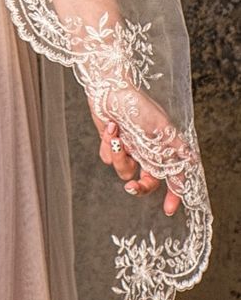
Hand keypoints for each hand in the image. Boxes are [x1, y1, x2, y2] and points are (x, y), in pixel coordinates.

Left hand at [88, 101, 183, 216]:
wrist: (108, 89)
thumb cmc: (137, 104)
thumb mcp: (160, 124)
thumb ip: (175, 145)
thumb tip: (192, 160)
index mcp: (162, 148)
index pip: (172, 176)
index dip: (173, 194)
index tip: (168, 209)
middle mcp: (146, 152)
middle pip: (147, 181)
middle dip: (139, 186)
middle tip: (131, 186)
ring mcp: (129, 149)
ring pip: (124, 170)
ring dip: (119, 155)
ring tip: (116, 136)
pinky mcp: (111, 145)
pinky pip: (108, 157)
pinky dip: (107, 144)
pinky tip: (110, 128)